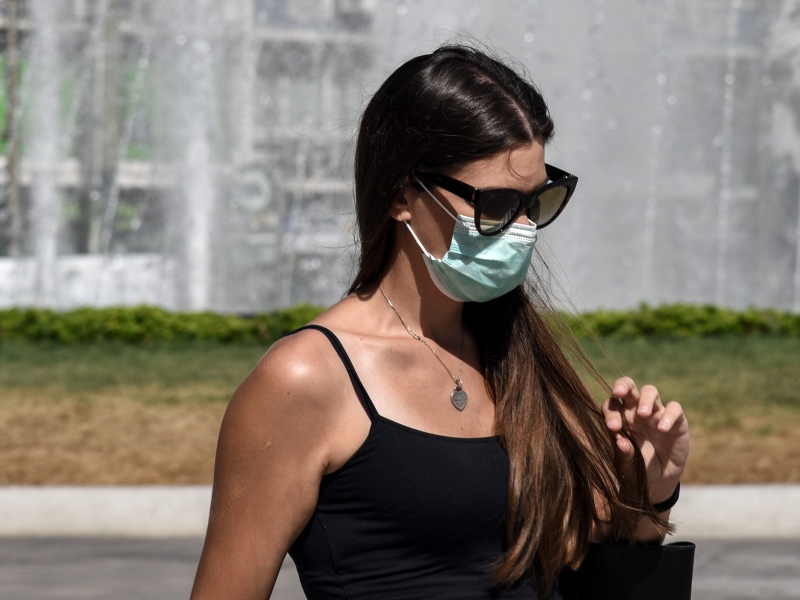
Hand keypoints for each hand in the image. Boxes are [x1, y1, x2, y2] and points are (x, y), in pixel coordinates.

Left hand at [601, 376, 689, 503]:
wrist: (660, 479)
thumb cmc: (638, 466)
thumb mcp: (629, 464)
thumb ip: (624, 454)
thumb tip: (619, 441)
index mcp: (620, 418)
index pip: (611, 404)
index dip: (610, 412)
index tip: (613, 427)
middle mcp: (636, 411)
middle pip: (628, 386)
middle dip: (622, 385)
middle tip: (618, 393)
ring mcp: (656, 413)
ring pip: (650, 391)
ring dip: (645, 399)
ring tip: (643, 414)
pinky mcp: (676, 420)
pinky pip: (674, 408)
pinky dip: (668, 415)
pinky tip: (662, 429)